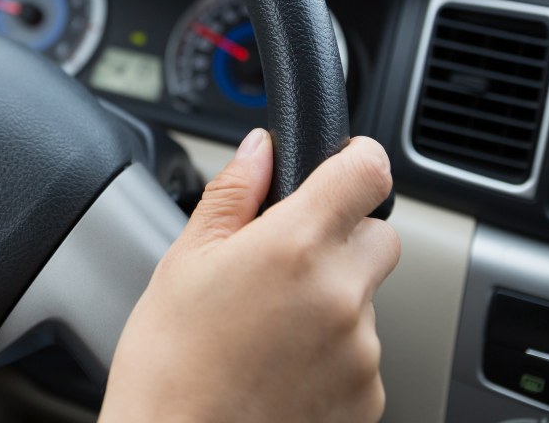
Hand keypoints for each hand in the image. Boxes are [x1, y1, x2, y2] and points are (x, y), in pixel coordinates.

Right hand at [101, 130, 399, 421]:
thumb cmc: (169, 365)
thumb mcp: (184, 262)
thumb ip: (232, 195)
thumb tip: (259, 150)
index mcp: (296, 245)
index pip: (368, 171)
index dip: (354, 162)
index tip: (337, 172)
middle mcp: (341, 294)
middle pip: (379, 238)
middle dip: (342, 240)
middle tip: (284, 266)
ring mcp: (361, 352)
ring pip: (366, 301)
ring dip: (332, 304)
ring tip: (266, 333)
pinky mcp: (368, 398)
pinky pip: (362, 357)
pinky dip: (331, 357)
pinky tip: (279, 368)